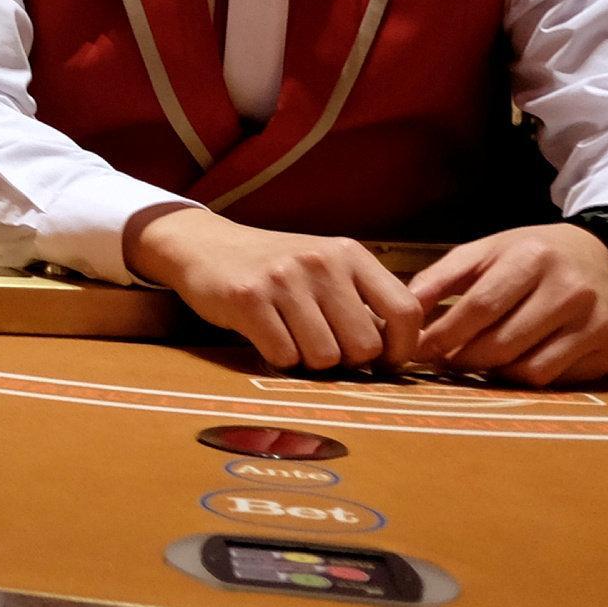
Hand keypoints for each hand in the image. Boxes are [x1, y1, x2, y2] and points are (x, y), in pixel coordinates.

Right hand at [124, 204, 423, 370]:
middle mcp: (320, 262)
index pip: (404, 311)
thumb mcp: (324, 268)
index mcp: (348, 254)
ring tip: (291, 338)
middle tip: (323, 347)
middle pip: (364, 346)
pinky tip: (266, 336)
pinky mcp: (248, 299)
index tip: (384, 362)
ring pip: (324, 357)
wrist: (204, 244)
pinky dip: (277, 359)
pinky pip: (283, 356)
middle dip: (346, 360)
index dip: (401, 349)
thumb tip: (395, 354)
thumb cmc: (273, 266)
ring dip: (309, 362)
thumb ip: (360, 300)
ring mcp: (283, 279)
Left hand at [408, 224, 607, 386]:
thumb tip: (403, 310)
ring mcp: (598, 321)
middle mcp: (571, 290)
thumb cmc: (530, 255)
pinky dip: (529, 375)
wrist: (599, 254)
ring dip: (495, 373)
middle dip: (464, 359)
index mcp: (534, 257)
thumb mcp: (485, 252)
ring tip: (478, 361)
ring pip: (531, 370)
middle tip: (445, 362)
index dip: (445, 334)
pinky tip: (517, 360)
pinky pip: (558, 379)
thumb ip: (441, 277)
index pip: (480, 307)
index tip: (419, 350)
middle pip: (503, 344)